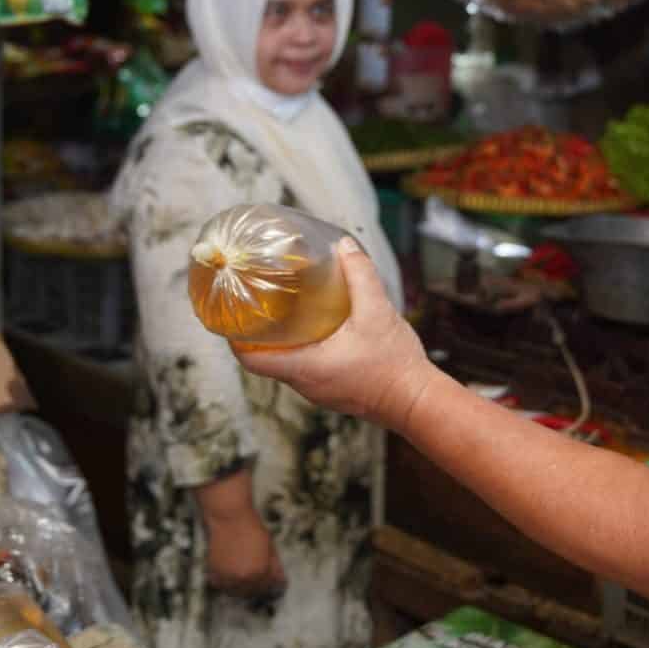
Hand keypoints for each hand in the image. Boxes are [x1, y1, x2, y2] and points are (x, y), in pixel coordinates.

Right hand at [203, 504, 286, 598]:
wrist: (229, 518)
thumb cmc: (251, 529)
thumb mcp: (270, 548)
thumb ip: (275, 567)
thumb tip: (280, 581)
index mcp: (261, 572)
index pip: (269, 587)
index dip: (272, 584)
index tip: (272, 582)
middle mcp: (244, 579)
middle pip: (254, 592)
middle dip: (258, 586)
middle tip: (257, 578)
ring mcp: (228, 578)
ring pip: (237, 592)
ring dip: (242, 588)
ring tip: (243, 576)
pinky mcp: (215, 574)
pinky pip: (223, 586)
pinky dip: (227, 583)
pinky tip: (231, 574)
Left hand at [236, 240, 437, 433]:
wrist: (418, 401)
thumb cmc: (394, 365)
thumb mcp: (377, 311)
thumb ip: (359, 275)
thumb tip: (344, 246)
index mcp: (304, 368)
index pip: (252, 360)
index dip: (235, 338)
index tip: (230, 315)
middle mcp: (305, 385)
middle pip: (266, 362)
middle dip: (259, 335)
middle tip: (259, 304)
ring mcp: (319, 393)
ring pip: (288, 367)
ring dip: (283, 344)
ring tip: (287, 313)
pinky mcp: (334, 393)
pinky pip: (307, 372)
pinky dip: (303, 352)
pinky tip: (318, 331)